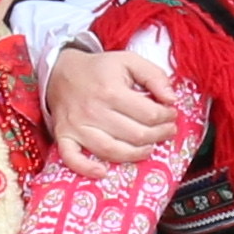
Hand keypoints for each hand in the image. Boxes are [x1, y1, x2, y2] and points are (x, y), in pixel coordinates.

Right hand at [45, 39, 184, 170]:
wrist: (62, 72)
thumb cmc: (100, 69)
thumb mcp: (130, 60)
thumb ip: (154, 76)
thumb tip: (172, 99)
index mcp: (111, 91)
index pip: (149, 114)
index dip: (166, 117)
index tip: (170, 115)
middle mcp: (93, 110)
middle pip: (135, 135)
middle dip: (158, 135)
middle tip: (167, 131)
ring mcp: (77, 126)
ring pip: (112, 150)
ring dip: (136, 154)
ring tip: (149, 148)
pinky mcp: (64, 136)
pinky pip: (72, 158)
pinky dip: (86, 168)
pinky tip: (103, 172)